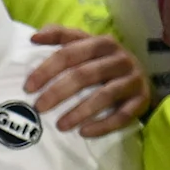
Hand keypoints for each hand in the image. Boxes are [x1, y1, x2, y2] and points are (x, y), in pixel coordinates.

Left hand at [26, 26, 148, 137]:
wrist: (136, 78)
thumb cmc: (100, 62)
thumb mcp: (83, 45)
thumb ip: (60, 37)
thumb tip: (34, 36)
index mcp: (103, 44)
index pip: (70, 54)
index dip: (47, 69)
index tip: (28, 87)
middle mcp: (121, 59)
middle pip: (86, 74)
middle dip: (59, 92)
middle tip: (39, 108)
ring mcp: (133, 79)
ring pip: (105, 95)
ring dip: (80, 112)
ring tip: (60, 126)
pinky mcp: (141, 99)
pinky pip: (123, 115)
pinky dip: (103, 126)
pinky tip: (84, 133)